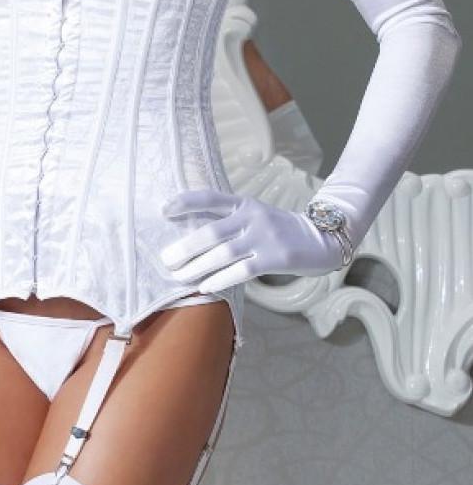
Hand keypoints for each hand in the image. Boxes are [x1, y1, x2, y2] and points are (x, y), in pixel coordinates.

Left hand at [159, 188, 348, 291]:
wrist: (321, 238)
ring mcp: (264, 237)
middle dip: (185, 247)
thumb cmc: (279, 231)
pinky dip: (220, 279)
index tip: (163, 211)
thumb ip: (229, 223)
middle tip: (165, 259)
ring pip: (223, 253)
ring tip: (178, 276)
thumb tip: (191, 241)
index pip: (210, 197)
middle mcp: (251, 216)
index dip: (185, 202)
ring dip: (197, 266)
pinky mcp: (275, 257)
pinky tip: (205, 287)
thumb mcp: (254, 217)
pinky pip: (241, 270)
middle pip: (211, 231)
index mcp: (244, 203)